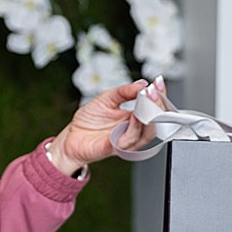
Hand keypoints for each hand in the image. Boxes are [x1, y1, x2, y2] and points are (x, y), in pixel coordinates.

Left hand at [47, 77, 168, 176]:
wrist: (72, 137)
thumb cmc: (89, 120)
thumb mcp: (106, 98)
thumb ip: (124, 92)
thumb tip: (141, 84)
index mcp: (134, 118)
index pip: (154, 108)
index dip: (159, 95)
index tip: (159, 83)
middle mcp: (134, 130)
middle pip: (156, 121)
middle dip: (158, 104)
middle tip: (153, 91)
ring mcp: (127, 141)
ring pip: (147, 132)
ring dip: (148, 115)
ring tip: (146, 99)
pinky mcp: (117, 148)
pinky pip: (130, 139)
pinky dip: (135, 127)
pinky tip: (134, 115)